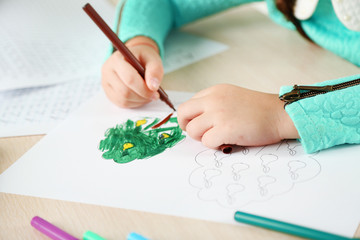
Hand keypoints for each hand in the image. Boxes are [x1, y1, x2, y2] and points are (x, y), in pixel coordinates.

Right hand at [101, 36, 163, 107]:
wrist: (134, 58)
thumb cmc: (143, 58)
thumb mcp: (152, 59)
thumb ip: (155, 70)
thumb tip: (153, 87)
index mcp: (117, 60)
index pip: (129, 79)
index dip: (144, 89)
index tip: (156, 92)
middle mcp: (107, 71)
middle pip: (124, 91)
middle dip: (142, 96)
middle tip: (154, 95)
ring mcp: (106, 83)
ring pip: (123, 100)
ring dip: (139, 101)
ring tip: (148, 94)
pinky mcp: (109, 93)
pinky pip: (121, 103)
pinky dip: (134, 103)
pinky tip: (141, 97)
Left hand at [177, 84, 298, 148]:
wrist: (279, 114)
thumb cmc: (258, 109)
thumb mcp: (231, 96)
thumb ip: (213, 104)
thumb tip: (196, 121)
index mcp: (214, 91)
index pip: (188, 105)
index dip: (190, 118)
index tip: (199, 125)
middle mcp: (213, 99)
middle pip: (183, 115)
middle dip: (187, 127)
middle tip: (200, 134)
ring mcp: (218, 114)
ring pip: (192, 130)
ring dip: (203, 138)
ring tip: (218, 138)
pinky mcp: (225, 129)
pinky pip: (206, 142)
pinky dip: (215, 145)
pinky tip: (227, 142)